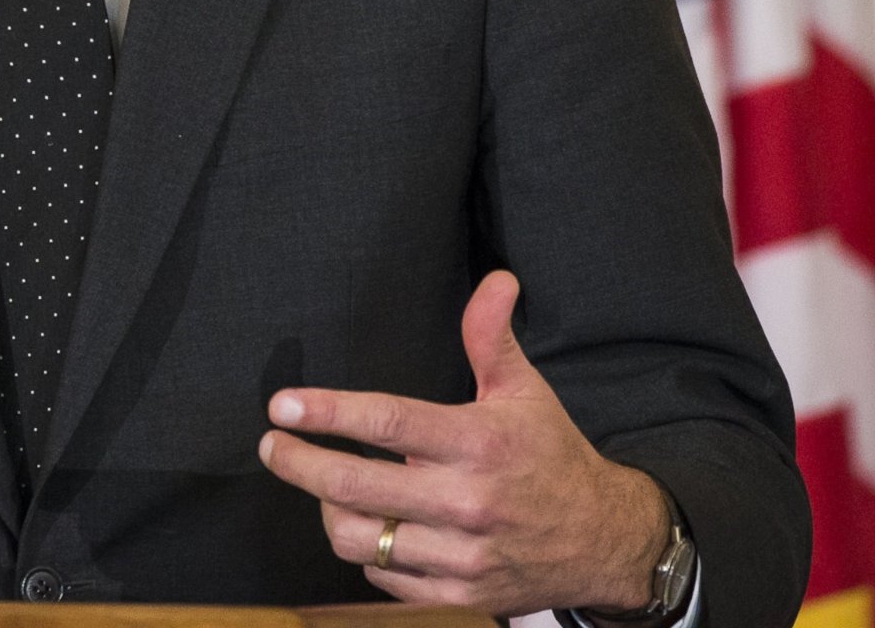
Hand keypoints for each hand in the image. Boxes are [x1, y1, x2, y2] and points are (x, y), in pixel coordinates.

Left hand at [256, 271, 672, 617]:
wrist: (602, 540)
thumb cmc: (552, 456)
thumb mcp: (525, 391)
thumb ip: (492, 337)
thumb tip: (496, 279)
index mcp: (478, 443)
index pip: (387, 422)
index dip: (328, 412)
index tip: (283, 406)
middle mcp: (466, 501)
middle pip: (354, 485)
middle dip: (299, 464)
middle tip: (272, 445)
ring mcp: (461, 555)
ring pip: (358, 537)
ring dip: (327, 508)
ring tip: (323, 486)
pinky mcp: (459, 596)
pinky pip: (381, 576)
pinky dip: (363, 550)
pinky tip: (366, 525)